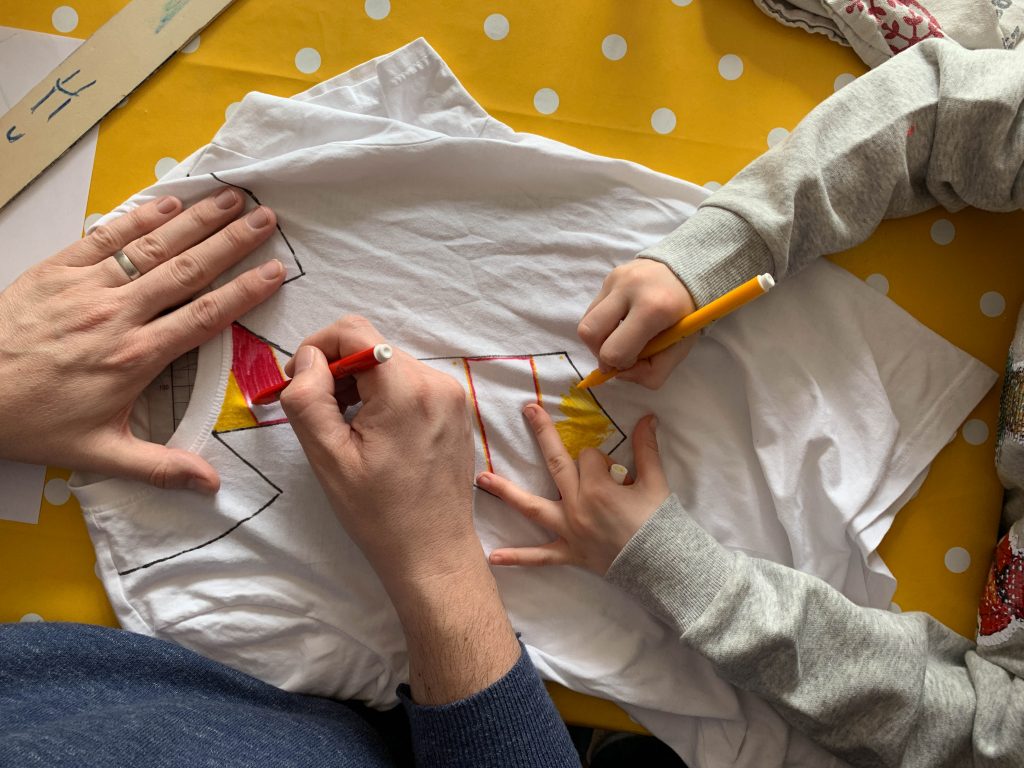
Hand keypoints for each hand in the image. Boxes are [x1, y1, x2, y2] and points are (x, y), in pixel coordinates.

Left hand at [0, 191, 283, 491]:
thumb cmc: (29, 422)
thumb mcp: (97, 453)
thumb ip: (160, 467)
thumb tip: (211, 486)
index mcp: (136, 357)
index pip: (204, 316)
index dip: (244, 292)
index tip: (276, 271)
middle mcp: (119, 315)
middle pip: (188, 271)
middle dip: (232, 242)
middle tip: (266, 218)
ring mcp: (88, 288)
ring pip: (154, 247)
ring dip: (197, 220)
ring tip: (231, 197)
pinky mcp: (57, 270)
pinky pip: (106, 237)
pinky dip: (139, 216)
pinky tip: (168, 202)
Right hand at [279, 315, 481, 589]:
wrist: (433, 552)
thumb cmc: (379, 514)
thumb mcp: (328, 458)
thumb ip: (309, 398)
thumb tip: (306, 359)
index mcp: (407, 390)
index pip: (354, 331)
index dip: (316, 348)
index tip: (299, 383)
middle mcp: (437, 382)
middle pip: (372, 346)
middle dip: (337, 370)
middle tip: (318, 412)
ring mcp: (452, 394)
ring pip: (390, 363)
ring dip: (360, 384)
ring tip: (345, 427)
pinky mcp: (456, 408)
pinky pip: (410, 381)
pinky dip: (384, 394)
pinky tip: (373, 432)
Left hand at [480, 404, 668, 574]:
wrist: (663, 566)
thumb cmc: (660, 523)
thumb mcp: (656, 482)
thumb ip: (647, 448)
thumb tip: (648, 418)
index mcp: (599, 486)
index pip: (591, 457)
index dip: (602, 459)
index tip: (615, 471)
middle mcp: (577, 505)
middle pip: (555, 463)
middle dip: (542, 434)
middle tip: (527, 410)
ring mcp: (569, 530)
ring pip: (532, 508)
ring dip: (506, 492)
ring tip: (481, 478)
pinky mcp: (569, 552)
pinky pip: (540, 556)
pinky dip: (517, 557)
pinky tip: (492, 558)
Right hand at [578, 259, 696, 388]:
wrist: (693, 270)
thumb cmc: (686, 315)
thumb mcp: (679, 350)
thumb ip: (651, 373)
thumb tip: (619, 373)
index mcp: (653, 309)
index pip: (614, 351)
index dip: (620, 365)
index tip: (634, 360)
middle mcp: (629, 289)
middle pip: (589, 333)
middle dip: (598, 352)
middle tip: (617, 353)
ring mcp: (616, 279)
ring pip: (586, 321)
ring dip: (598, 338)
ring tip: (619, 336)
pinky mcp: (610, 275)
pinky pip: (593, 308)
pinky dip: (603, 322)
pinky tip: (622, 319)